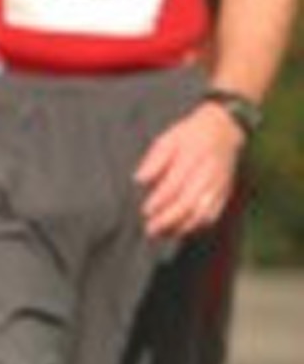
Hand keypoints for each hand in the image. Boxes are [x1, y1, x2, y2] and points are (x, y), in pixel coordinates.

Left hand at [134, 101, 243, 238]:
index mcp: (191, 158)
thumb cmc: (189, 135)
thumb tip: (139, 179)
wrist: (224, 129)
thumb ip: (154, 160)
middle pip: (187, 203)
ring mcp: (218, 185)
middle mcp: (206, 174)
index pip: (173, 185)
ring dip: (181, 227)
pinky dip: (198, 225)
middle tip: (150, 229)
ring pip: (201, 212)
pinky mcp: (224, 192)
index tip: (145, 211)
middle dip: (167, 220)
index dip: (159, 201)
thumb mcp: (168, 139)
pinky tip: (183, 230)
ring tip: (164, 234)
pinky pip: (213, 214)